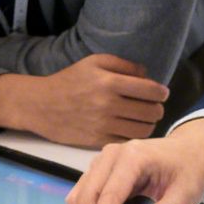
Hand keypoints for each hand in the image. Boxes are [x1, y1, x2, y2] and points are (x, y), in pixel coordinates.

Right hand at [0, 53, 169, 147]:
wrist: (41, 105)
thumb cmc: (69, 80)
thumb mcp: (94, 62)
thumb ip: (124, 65)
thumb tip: (148, 75)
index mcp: (109, 82)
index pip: (150, 90)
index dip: (161, 92)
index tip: (161, 93)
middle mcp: (108, 104)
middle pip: (151, 112)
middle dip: (157, 109)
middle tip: (153, 107)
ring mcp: (103, 125)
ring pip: (143, 130)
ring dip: (148, 124)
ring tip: (143, 119)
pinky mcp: (98, 140)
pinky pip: (127, 141)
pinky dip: (133, 136)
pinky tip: (129, 129)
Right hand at [68, 120, 203, 203]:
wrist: (187, 151)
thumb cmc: (188, 170)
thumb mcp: (186, 196)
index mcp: (133, 158)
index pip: (108, 196)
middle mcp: (111, 156)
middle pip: (87, 198)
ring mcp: (101, 162)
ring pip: (82, 199)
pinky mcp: (98, 170)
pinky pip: (85, 197)